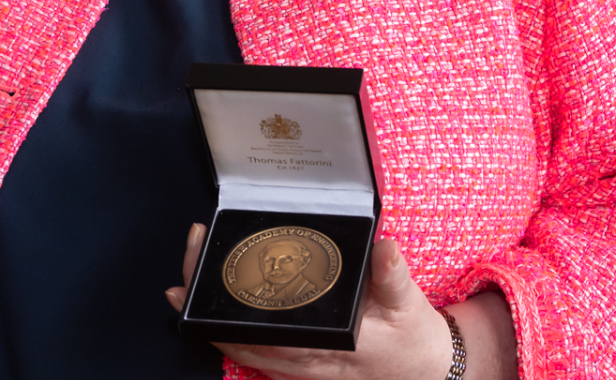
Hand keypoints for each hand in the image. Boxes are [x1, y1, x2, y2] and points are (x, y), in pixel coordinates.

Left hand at [163, 224, 454, 379]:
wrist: (425, 374)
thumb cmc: (413, 338)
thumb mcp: (408, 304)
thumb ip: (392, 277)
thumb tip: (383, 248)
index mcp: (324, 346)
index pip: (259, 331)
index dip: (223, 306)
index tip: (202, 271)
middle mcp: (303, 364)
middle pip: (235, 337)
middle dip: (204, 300)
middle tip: (193, 251)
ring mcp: (298, 370)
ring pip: (240, 348)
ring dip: (211, 316)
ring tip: (190, 277)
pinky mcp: (300, 368)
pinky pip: (254, 353)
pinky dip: (229, 331)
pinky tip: (219, 308)